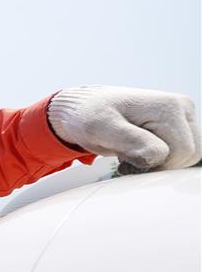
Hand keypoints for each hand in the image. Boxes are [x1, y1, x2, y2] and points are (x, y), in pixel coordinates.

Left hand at [47, 86, 200, 173]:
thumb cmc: (88, 116)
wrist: (83, 109)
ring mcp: (181, 117)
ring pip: (185, 158)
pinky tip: (135, 151)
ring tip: (129, 151)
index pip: (179, 153)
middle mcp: (182, 108)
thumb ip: (131, 142)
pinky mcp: (176, 127)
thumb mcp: (100, 129)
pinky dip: (157, 160)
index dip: (152, 165)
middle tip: (125, 156)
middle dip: (156, 164)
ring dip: (157, 163)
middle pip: (187, 156)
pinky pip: (178, 155)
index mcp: (169, 106)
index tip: (122, 160)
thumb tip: (159, 154)